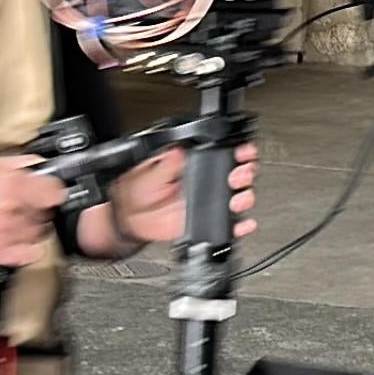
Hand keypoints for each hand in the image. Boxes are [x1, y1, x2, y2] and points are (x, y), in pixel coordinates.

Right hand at [0, 157, 68, 267]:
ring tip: (9, 224)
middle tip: (21, 209)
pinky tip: (15, 243)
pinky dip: (26, 251)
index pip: (54, 192)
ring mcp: (3, 233)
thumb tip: (36, 164)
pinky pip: (26, 256)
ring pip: (36, 235)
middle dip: (36, 211)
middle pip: (44, 214)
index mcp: (10, 184)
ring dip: (28, 230)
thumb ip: (14, 165)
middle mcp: (11, 208)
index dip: (50, 193)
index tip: (46, 195)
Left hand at [105, 142, 262, 251]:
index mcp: (195, 166)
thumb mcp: (151, 170)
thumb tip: (182, 148)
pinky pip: (229, 225)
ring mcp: (208, 204)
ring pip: (237, 199)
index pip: (223, 156)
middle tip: (240, 174)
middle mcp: (205, 184)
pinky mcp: (205, 223)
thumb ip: (168, 161)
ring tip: (239, 198)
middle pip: (237, 176)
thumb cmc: (138, 190)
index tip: (244, 151)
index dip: (238, 152)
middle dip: (245, 173)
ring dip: (245, 197)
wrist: (128, 216)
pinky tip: (243, 223)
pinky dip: (240, 226)